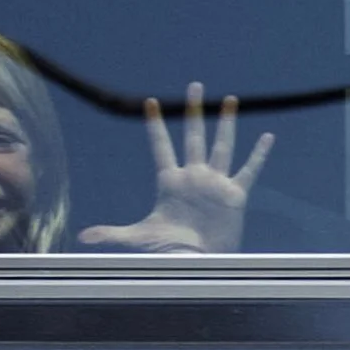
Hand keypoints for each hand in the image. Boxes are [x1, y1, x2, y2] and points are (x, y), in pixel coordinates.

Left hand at [77, 83, 273, 254]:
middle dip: (193, 111)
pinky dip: (259, 155)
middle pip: (193, 136)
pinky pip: (248, 170)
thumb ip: (111, 233)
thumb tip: (82, 238)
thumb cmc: (167, 251)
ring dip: (226, 123)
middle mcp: (193, 176)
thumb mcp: (138, 237)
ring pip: (222, 145)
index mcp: (170, 181)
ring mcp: (215, 183)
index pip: (160, 146)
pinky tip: (267, 137)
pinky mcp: (234, 194)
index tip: (150, 102)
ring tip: (231, 100)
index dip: (156, 125)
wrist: (196, 263)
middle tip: (195, 86)